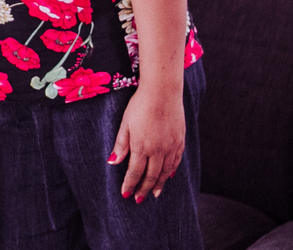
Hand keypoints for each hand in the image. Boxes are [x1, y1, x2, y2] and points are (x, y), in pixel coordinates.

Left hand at [108, 86, 184, 202]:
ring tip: (154, 194)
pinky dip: (172, 171)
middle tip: (139, 199)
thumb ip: (121, 145)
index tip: (126, 194)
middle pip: (151, 176)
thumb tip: (112, 163)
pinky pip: (176, 161)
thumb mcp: (125, 124)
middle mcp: (158, 150)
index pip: (135, 172)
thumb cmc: (140, 105)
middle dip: (144, 189)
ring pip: (165, 171)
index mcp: (142, 146)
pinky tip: (168, 176)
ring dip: (159, 184)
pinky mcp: (180, 140)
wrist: (162, 92)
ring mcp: (171, 146)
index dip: (130, 184)